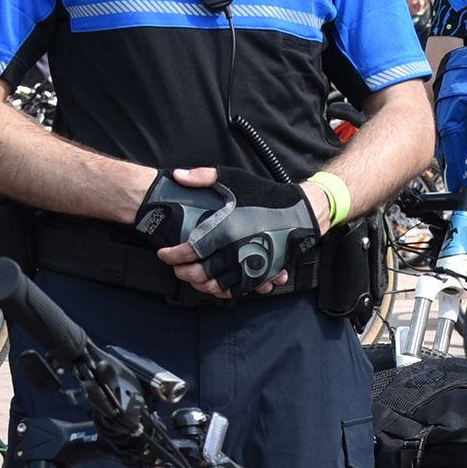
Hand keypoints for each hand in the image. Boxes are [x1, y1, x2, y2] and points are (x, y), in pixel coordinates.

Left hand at [143, 166, 310, 298]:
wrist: (302, 212)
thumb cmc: (266, 195)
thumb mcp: (234, 179)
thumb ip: (204, 177)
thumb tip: (177, 176)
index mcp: (224, 231)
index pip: (189, 250)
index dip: (172, 255)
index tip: (164, 254)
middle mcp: (234, 252)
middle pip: (200, 273)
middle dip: (183, 272)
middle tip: (176, 268)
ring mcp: (248, 266)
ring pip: (216, 286)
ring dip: (200, 285)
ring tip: (192, 277)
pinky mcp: (261, 274)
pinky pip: (237, 290)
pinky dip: (222, 291)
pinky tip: (215, 284)